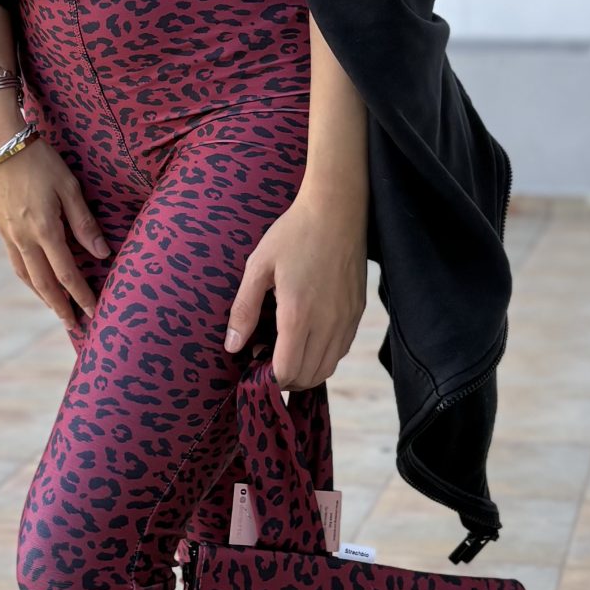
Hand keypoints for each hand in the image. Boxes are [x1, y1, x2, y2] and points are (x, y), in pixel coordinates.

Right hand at [0, 133, 110, 328]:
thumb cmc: (39, 160)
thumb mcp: (69, 186)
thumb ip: (84, 222)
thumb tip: (102, 253)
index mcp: (44, 229)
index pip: (66, 273)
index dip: (81, 295)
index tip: (94, 311)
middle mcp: (24, 238)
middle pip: (44, 283)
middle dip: (60, 306)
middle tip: (74, 325)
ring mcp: (8, 234)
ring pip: (26, 276)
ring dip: (42, 297)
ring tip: (56, 309)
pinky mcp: (0, 227)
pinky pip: (15, 262)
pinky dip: (28, 279)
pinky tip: (35, 281)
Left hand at [224, 187, 367, 388]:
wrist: (337, 211)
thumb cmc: (293, 234)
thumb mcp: (258, 267)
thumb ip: (244, 310)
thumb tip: (232, 346)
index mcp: (298, 314)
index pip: (286, 371)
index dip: (268, 377)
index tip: (256, 361)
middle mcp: (327, 324)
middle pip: (308, 377)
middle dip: (285, 378)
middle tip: (267, 358)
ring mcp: (346, 320)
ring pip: (327, 368)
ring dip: (305, 371)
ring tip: (287, 351)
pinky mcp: (357, 312)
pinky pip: (341, 350)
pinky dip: (323, 356)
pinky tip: (307, 338)